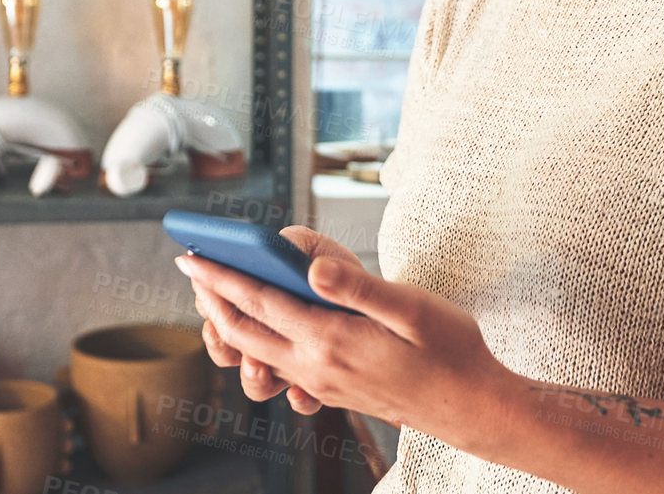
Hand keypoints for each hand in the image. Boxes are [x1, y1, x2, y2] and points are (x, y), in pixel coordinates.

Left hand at [178, 233, 513, 447]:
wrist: (472, 407)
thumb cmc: (450, 350)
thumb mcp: (411, 308)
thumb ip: (357, 287)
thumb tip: (309, 265)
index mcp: (331, 340)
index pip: (260, 302)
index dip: (222, 277)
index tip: (191, 256)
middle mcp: (317, 366)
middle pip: (245, 332)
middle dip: (213, 299)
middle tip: (191, 269)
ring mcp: (323, 383)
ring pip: (259, 354)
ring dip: (231, 326)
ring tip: (217, 297)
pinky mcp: (333, 391)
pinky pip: (281, 368)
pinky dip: (259, 346)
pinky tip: (263, 331)